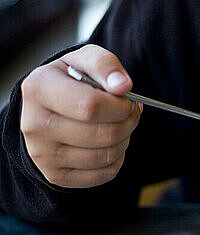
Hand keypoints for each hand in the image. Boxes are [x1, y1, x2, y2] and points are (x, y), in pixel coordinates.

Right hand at [20, 44, 141, 187]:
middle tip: (129, 111)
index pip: (91, 106)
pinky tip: (109, 142)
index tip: (127, 98)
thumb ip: (105, 65)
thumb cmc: (71, 80)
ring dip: (125, 139)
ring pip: (107, 155)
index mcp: (39, 89)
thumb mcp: (85, 59)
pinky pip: (105, 174)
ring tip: (118, 124)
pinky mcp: (56, 175)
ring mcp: (43, 155)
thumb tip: (123, 86)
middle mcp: (35, 125)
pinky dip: (118, 158)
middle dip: (128, 121)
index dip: (120, 105)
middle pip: (104, 134)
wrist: (48, 106)